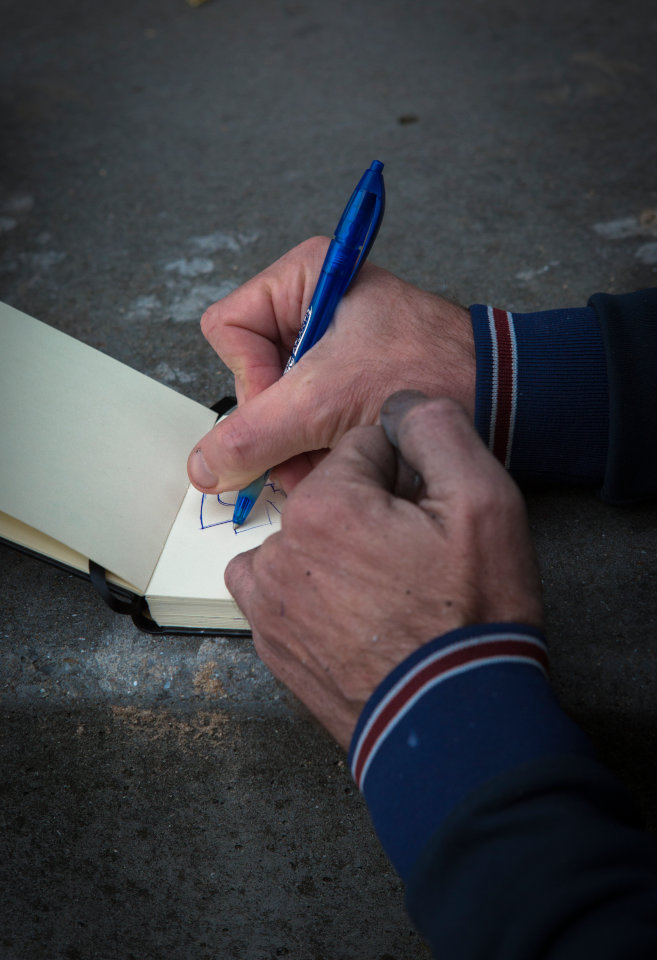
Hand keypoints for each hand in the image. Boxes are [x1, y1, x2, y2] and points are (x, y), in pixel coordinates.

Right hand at [187, 237, 474, 494]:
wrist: (500, 397)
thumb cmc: (429, 370)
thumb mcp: (325, 401)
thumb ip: (254, 436)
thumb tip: (203, 466)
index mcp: (303, 277)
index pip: (229, 327)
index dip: (247, 377)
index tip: (284, 408)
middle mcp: (310, 307)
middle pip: (249, 375)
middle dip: (277, 424)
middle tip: (305, 448)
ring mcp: (327, 348)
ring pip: (274, 406)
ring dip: (295, 445)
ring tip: (330, 457)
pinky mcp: (345, 381)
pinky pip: (303, 420)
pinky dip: (315, 448)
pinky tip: (341, 457)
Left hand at [225, 393, 542, 749]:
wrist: (449, 725)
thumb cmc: (470, 618)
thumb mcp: (483, 503)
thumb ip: (435, 428)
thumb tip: (398, 404)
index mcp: (325, 506)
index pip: (363, 448)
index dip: (408, 475)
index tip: (429, 517)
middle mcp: (280, 550)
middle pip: (334, 495)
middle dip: (372, 514)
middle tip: (417, 563)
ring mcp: (269, 603)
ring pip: (307, 540)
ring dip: (338, 550)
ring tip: (387, 593)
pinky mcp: (271, 644)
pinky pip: (284, 589)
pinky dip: (312, 591)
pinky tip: (356, 616)